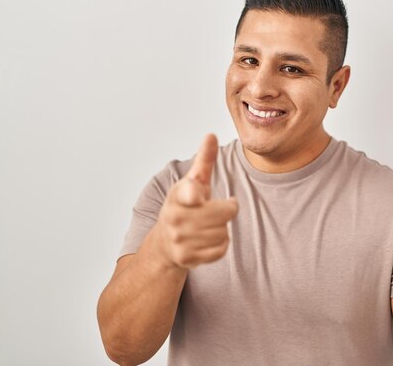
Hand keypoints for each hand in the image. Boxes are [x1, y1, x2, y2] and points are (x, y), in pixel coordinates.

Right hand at [155, 134, 237, 268]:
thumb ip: (204, 159)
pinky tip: (210, 238)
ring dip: (223, 228)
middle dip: (227, 210)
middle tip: (221, 207)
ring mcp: (180, 240)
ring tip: (211, 224)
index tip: (198, 196)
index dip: (195, 193)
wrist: (165, 241)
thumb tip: (211, 135)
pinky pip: (221, 249)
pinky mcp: (187, 258)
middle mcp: (175, 218)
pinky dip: (221, 244)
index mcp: (178, 195)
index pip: (189, 193)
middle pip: (223, 214)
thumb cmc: (185, 205)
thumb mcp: (194, 181)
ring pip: (223, 233)